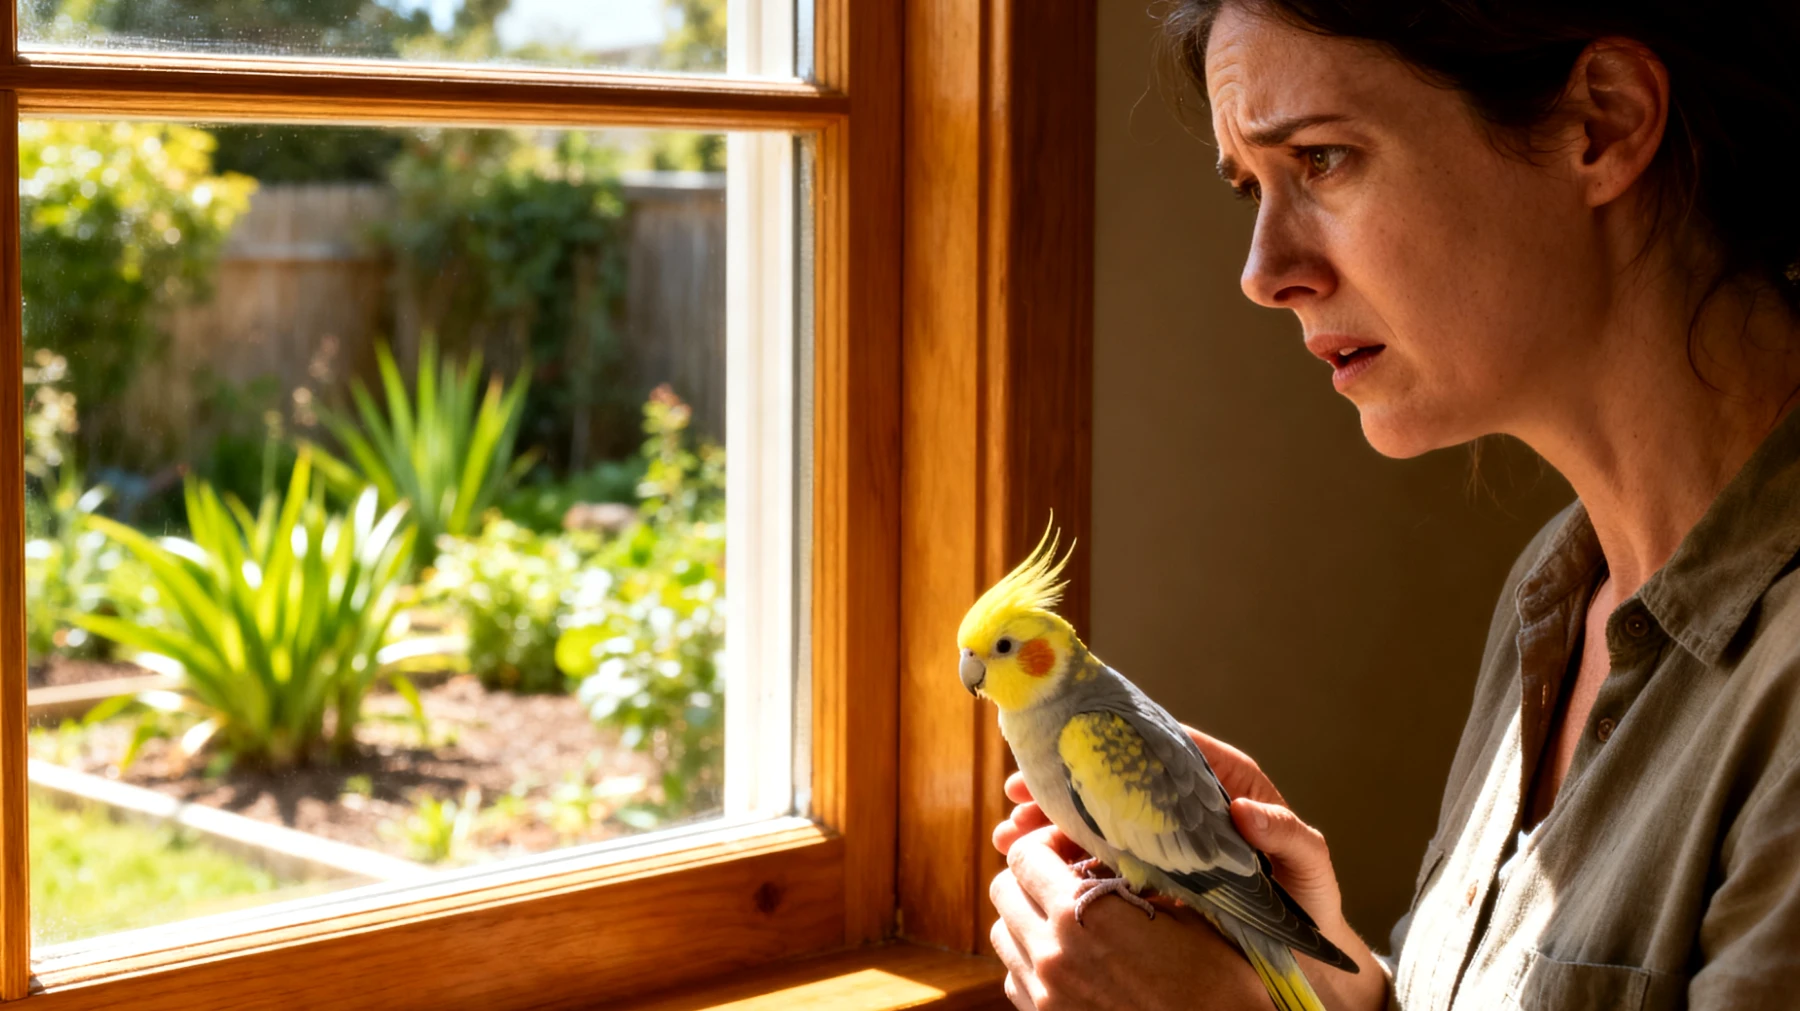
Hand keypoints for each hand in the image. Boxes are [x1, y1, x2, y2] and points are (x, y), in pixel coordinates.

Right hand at [988, 726, 1390, 1010]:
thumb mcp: (1306, 859)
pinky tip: (1035, 867)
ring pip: (1095, 819)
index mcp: (1215, 778)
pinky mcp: (1148, 873)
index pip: (1148, 744)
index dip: (1101, 744)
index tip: (1060, 750)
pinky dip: (1064, 862)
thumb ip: (1284, 832)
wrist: (1303, 941)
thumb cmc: (1307, 891)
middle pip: (1107, 778)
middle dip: (1058, 786)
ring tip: (1011, 836)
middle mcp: (1179, 798)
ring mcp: (1159, 836)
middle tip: (1016, 798)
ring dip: (1050, 825)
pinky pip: (1099, 861)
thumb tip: (1243, 811)